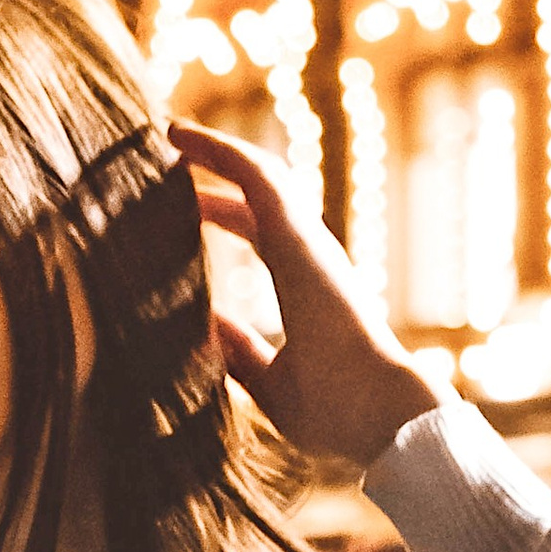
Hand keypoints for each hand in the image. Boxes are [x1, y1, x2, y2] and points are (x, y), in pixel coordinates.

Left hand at [171, 123, 438, 472]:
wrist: (381, 417)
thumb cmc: (338, 413)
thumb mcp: (272, 384)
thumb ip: (241, 353)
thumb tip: (204, 329)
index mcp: (309, 287)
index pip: (260, 233)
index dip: (223, 212)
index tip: (185, 204)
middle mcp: (313, 257)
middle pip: (259, 199)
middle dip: (216, 179)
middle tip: (170, 165)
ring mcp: (311, 244)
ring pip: (262, 175)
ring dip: (217, 152)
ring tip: (172, 134)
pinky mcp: (301, 239)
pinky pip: (258, 177)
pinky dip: (220, 152)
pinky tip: (180, 137)